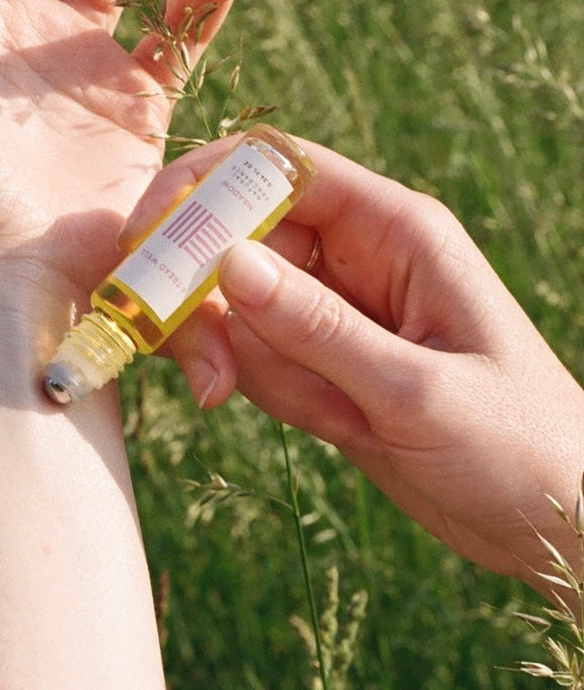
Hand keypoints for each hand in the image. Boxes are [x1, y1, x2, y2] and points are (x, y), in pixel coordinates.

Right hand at [130, 137, 583, 595]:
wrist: (553, 522)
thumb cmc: (517, 446)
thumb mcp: (418, 388)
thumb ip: (318, 326)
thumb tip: (224, 259)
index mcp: (393, 228)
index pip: (276, 167)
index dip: (204, 184)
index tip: (146, 234)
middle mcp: (353, 253)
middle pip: (235, 236)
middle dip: (212, 303)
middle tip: (211, 375)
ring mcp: (330, 305)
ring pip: (235, 304)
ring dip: (256, 365)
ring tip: (339, 418)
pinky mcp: (314, 353)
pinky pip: (251, 351)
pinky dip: (270, 389)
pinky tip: (339, 426)